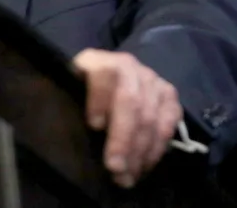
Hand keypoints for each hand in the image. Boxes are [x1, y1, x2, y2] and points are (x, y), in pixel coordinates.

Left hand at [73, 49, 182, 187]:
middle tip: (115, 168)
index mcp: (97, 61)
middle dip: (123, 139)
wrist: (104, 76)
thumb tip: (70, 131)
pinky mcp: (168, 95)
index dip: (100, 100)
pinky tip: (145, 165)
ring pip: (151, 117)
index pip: (103, 75)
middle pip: (130, 102)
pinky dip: (157, 148)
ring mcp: (151, 79)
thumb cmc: (80, 91)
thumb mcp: (68, 90)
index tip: (94, 126)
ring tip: (128, 176)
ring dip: (140, 152)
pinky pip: (168, 123)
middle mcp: (127, 66)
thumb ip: (70, 102)